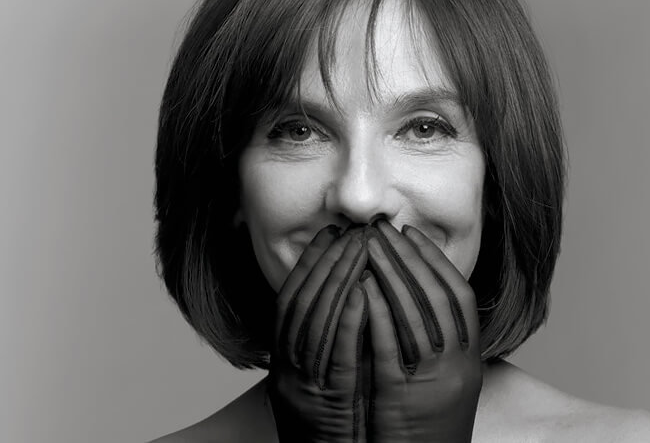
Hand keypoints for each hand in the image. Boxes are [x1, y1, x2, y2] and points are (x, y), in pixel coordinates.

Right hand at [268, 225, 369, 442]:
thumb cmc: (327, 437)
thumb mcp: (316, 388)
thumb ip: (326, 350)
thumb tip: (349, 305)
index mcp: (282, 365)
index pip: (290, 302)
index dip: (309, 265)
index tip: (329, 234)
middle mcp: (285, 371)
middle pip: (301, 305)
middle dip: (326, 263)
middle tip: (349, 231)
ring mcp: (301, 388)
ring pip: (315, 323)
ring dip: (338, 281)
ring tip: (358, 248)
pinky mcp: (326, 405)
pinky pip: (336, 357)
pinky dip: (348, 322)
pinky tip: (364, 293)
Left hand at [361, 220, 482, 442]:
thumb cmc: (434, 428)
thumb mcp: (451, 383)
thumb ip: (443, 346)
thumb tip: (423, 300)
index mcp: (471, 360)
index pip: (460, 297)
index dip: (435, 261)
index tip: (413, 234)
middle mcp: (458, 366)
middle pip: (436, 297)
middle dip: (409, 257)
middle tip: (385, 229)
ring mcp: (433, 381)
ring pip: (415, 315)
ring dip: (391, 275)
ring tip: (370, 246)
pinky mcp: (402, 397)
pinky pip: (390, 347)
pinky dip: (377, 313)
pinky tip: (362, 287)